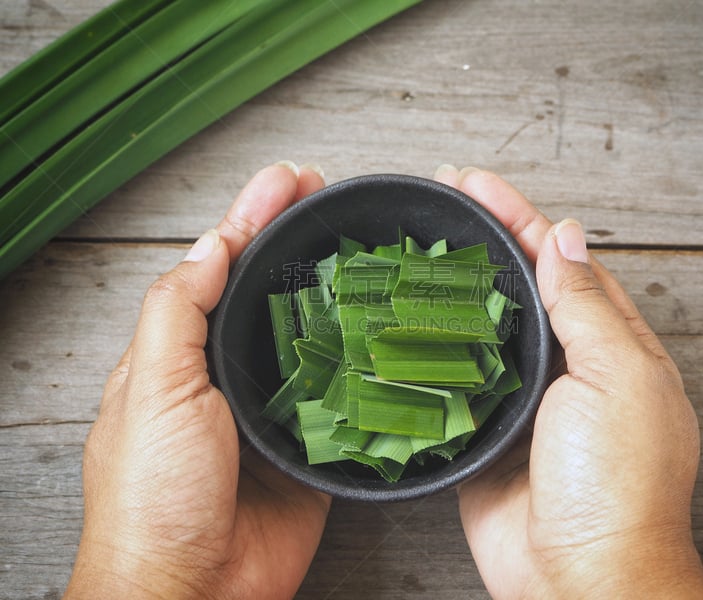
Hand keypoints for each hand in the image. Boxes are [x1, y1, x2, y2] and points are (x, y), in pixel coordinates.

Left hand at [65, 162, 330, 599]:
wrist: (194, 589)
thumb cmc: (153, 496)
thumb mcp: (152, 390)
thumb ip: (177, 313)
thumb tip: (209, 248)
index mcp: (185, 353)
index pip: (221, 267)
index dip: (252, 218)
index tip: (285, 181)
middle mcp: (233, 372)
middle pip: (271, 290)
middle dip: (297, 237)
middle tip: (329, 195)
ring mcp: (278, 407)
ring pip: (313, 334)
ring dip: (336, 289)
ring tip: (363, 242)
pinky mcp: (316, 442)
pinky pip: (346, 393)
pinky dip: (364, 359)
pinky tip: (384, 327)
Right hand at [434, 166, 702, 597]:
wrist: (578, 576)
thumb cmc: (616, 480)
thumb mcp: (616, 376)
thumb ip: (583, 306)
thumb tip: (565, 236)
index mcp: (607, 343)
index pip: (559, 260)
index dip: (518, 216)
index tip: (472, 182)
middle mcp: (562, 363)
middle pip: (515, 285)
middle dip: (478, 239)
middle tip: (432, 201)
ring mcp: (517, 396)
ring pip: (477, 327)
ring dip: (448, 288)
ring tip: (408, 247)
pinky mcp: (478, 428)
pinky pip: (448, 378)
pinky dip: (426, 348)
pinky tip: (398, 321)